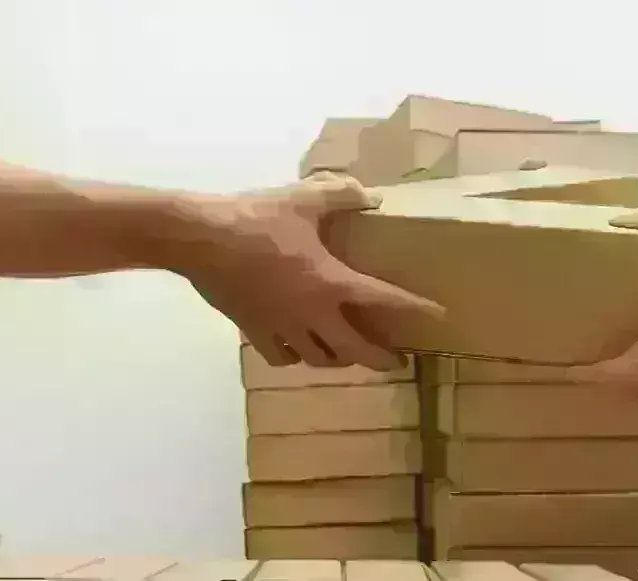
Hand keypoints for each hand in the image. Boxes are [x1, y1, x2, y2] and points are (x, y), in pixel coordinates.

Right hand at [175, 172, 443, 370]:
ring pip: (318, 359)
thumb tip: (372, 197)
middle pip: (354, 349)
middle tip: (397, 362)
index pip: (384, 300)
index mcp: (330, 282)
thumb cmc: (256, 218)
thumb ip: (343, 195)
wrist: (200, 238)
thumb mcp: (305, 197)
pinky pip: (280, 356)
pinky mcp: (253, 330)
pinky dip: (294, 356)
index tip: (437, 317)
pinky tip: (296, 348)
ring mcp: (281, 327)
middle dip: (380, 359)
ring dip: (338, 359)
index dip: (414, 308)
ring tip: (347, 353)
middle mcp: (310, 313)